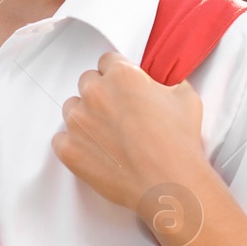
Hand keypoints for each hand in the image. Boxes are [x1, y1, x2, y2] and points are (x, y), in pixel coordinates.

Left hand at [52, 50, 213, 220]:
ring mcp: (78, 121)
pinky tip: (94, 152)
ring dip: (85, 117)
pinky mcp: (69, 149)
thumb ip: (168, 83)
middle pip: (87, 82)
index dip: (117, 75)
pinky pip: (60, 139)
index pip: (107, 62)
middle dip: (101, 94)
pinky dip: (74, 144)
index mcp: (122, 76)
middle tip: (118, 114)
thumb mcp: (186, 98)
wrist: (169, 183)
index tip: (122, 88)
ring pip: (72, 108)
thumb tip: (163, 85)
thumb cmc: (178, 144)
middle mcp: (95, 93)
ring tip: (107, 136)